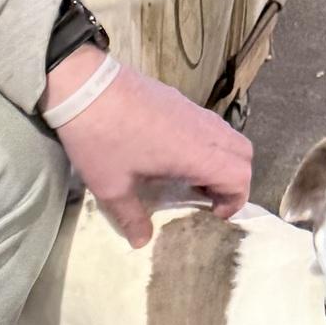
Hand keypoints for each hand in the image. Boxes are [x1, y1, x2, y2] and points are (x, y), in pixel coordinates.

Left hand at [41, 46, 252, 247]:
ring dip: (222, 161)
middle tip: (208, 198)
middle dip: (235, 181)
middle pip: (244, 155)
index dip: (234, 201)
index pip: (240, 177)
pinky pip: (211, 125)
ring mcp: (193, 111)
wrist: (81, 82)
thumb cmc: (100, 137)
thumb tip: (140, 242)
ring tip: (193, 179)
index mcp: (195, 153)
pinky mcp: (180, 100)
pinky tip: (177, 156)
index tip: (212, 214)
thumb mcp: (112, 187)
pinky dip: (208, 145)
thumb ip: (131, 217)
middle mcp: (203, 130)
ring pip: (230, 137)